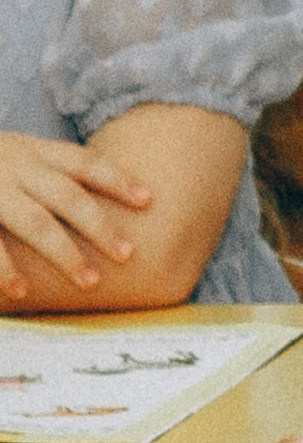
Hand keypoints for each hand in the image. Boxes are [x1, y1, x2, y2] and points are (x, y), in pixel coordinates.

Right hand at [0, 129, 151, 298]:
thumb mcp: (16, 151)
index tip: (148, 200)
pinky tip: (20, 292)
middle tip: (130, 254)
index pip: (83, 162)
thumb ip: (50, 168)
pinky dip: (5, 269)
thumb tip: (105, 194)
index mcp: (31, 151)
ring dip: (64, 253)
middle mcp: (14, 167)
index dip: (117, 179)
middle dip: (100, 225)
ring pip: (34, 223)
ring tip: (89, 282)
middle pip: (67, 196)